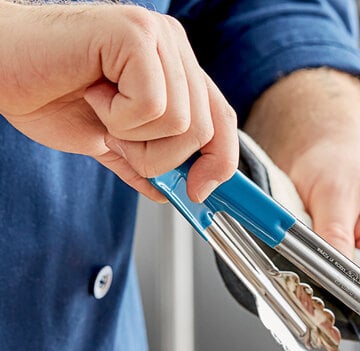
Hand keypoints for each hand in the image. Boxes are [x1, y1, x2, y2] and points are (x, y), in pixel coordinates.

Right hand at [0, 1, 237, 201]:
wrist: (0, 69)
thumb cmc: (48, 94)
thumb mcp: (110, 141)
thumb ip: (145, 164)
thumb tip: (171, 192)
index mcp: (175, 70)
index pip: (222, 121)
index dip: (219, 163)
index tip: (199, 193)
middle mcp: (172, 48)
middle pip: (204, 131)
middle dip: (160, 156)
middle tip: (119, 137)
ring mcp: (156, 37)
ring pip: (181, 123)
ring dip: (135, 137)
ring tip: (102, 110)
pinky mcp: (134, 34)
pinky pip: (152, 107)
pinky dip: (119, 118)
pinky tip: (95, 95)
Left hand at [244, 68, 359, 286]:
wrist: (322, 147)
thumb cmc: (340, 160)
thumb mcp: (336, 193)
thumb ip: (335, 234)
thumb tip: (335, 272)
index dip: (353, 299)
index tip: (324, 294)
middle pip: (357, 296)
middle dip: (328, 290)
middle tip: (301, 278)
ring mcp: (355, 260)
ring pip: (334, 288)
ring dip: (313, 279)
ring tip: (296, 260)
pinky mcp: (333, 259)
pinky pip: (319, 276)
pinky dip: (304, 270)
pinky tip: (293, 258)